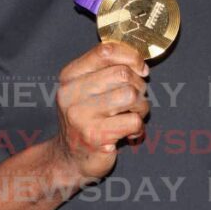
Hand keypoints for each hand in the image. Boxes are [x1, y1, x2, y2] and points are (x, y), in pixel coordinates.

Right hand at [52, 41, 149, 181]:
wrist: (69, 158)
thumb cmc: (87, 119)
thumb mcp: (88, 90)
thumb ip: (108, 71)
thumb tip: (140, 63)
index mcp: (70, 76)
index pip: (105, 51)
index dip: (131, 57)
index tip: (141, 69)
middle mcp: (71, 93)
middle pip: (123, 73)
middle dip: (139, 86)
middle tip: (135, 100)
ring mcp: (81, 115)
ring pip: (131, 96)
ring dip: (141, 107)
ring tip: (131, 116)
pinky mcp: (95, 136)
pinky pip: (134, 121)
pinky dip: (138, 127)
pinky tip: (128, 133)